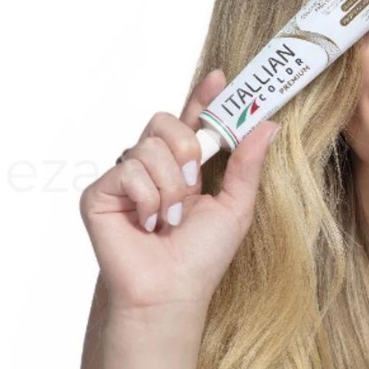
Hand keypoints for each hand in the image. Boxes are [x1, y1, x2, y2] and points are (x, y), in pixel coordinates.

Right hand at [79, 68, 280, 315]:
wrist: (171, 290)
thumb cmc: (201, 257)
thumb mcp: (235, 206)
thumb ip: (247, 163)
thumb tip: (269, 124)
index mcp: (185, 168)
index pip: (191, 122)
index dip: (203, 98)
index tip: (221, 78)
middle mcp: (152, 167)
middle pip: (164, 122)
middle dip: (186, 149)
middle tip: (194, 184)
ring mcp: (124, 178)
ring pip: (149, 147)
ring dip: (170, 188)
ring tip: (169, 221)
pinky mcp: (99, 193)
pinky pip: (128, 170)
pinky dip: (148, 199)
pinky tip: (147, 225)